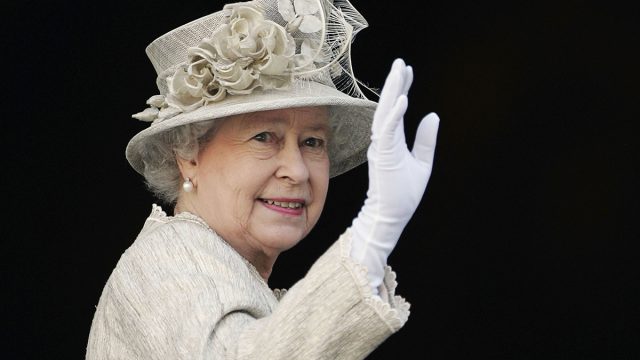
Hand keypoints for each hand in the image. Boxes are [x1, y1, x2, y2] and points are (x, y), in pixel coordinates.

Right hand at [350, 58, 439, 291]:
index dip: (401, 89)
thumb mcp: (422, 163)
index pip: (396, 109)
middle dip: (394, 83)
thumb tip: (433, 115)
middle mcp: (384, 141)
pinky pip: (388, 130)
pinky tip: (403, 99)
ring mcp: (382, 147)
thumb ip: (426, 140)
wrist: (391, 217)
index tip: (406, 70)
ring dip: (392, 91)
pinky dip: (395, 114)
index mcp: (392, 141)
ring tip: (399, 71)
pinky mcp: (383, 155)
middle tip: (400, 62)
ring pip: (385, 112)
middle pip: (388, 105)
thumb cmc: (403, 194)